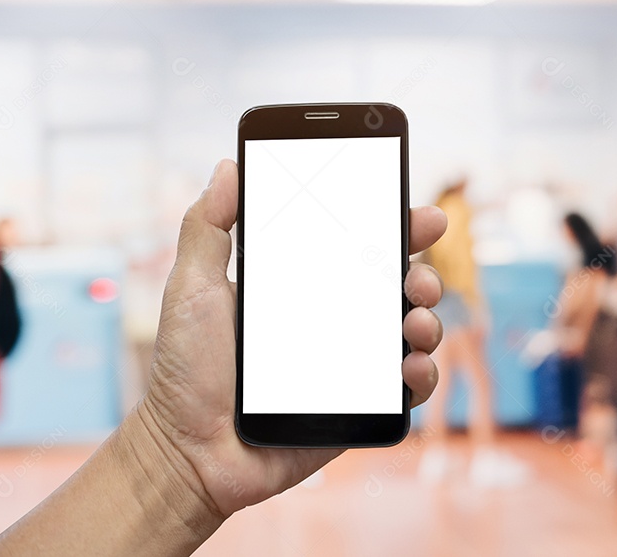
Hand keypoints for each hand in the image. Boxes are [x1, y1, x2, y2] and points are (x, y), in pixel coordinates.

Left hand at [136, 159, 446, 519]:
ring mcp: (351, 363)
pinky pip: (407, 388)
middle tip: (416, 274)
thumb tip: (228, 167)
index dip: (394, 225)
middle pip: (397, 285)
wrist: (190, 449)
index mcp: (302, 284)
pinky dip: (421, 374)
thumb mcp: (191, 286)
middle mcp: (334, 318)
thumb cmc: (186, 367)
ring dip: (429, 318)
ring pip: (412, 331)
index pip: (357, 245)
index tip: (417, 213)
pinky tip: (410, 367)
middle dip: (423, 271)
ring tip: (416, 321)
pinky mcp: (359, 407)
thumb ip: (206, 226)